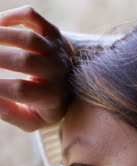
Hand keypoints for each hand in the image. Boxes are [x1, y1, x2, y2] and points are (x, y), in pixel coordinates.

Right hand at [0, 5, 73, 130]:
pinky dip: (11, 17)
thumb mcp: (30, 119)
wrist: (71, 86)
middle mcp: (57, 72)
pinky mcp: (52, 32)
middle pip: (24, 61)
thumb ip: (10, 113)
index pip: (20, 90)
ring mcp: (56, 50)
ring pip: (27, 37)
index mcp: (51, 97)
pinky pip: (31, 17)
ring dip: (0, 36)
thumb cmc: (43, 106)